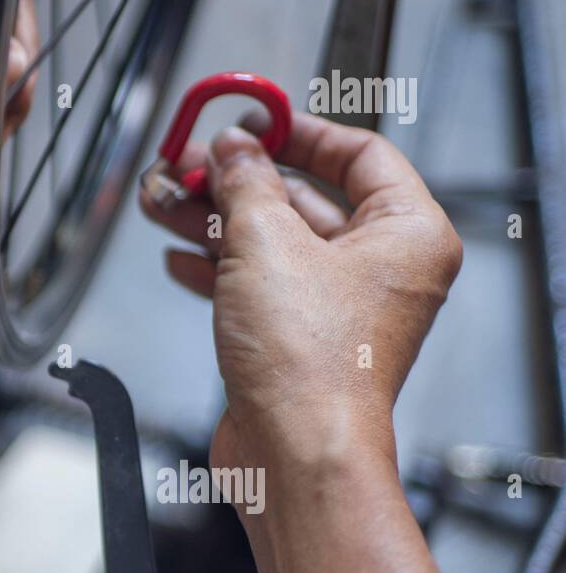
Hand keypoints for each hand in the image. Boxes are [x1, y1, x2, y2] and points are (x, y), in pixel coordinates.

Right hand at [140, 111, 461, 572]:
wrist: (294, 452)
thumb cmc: (309, 363)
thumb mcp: (266, 242)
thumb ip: (246, 183)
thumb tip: (234, 149)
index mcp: (406, 233)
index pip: (360, 153)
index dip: (300, 130)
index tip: (253, 120)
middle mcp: (381, 269)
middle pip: (306, 198)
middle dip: (238, 180)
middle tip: (191, 163)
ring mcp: (339, 307)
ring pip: (273, 242)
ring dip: (214, 221)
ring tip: (166, 201)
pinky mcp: (299, 339)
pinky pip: (258, 284)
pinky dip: (217, 267)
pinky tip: (178, 256)